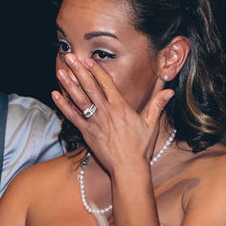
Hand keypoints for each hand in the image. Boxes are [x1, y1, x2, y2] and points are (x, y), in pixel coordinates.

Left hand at [50, 53, 172, 174]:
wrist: (128, 168)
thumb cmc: (140, 147)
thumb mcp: (151, 124)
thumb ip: (157, 105)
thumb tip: (169, 91)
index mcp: (121, 107)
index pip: (107, 83)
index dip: (97, 70)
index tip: (89, 60)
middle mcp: (106, 111)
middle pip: (90, 87)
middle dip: (79, 70)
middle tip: (70, 57)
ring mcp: (95, 122)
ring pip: (79, 99)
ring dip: (69, 84)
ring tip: (61, 71)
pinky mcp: (87, 133)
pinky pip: (73, 116)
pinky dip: (63, 105)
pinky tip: (55, 95)